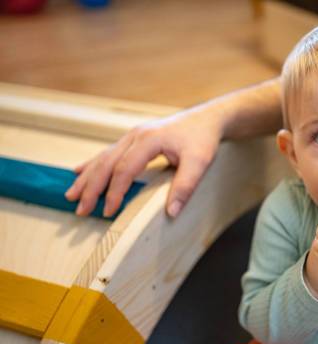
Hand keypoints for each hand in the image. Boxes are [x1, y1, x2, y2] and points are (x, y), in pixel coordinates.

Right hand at [64, 107, 223, 217]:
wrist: (207, 118)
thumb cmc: (203, 139)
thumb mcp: (200, 163)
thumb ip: (185, 187)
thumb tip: (171, 212)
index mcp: (148, 140)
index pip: (124, 169)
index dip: (115, 192)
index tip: (109, 211)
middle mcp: (136, 135)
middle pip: (107, 163)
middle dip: (91, 187)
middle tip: (80, 209)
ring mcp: (133, 135)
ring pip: (103, 157)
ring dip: (87, 177)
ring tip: (71, 195)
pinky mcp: (135, 138)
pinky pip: (109, 152)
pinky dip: (93, 164)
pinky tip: (80, 172)